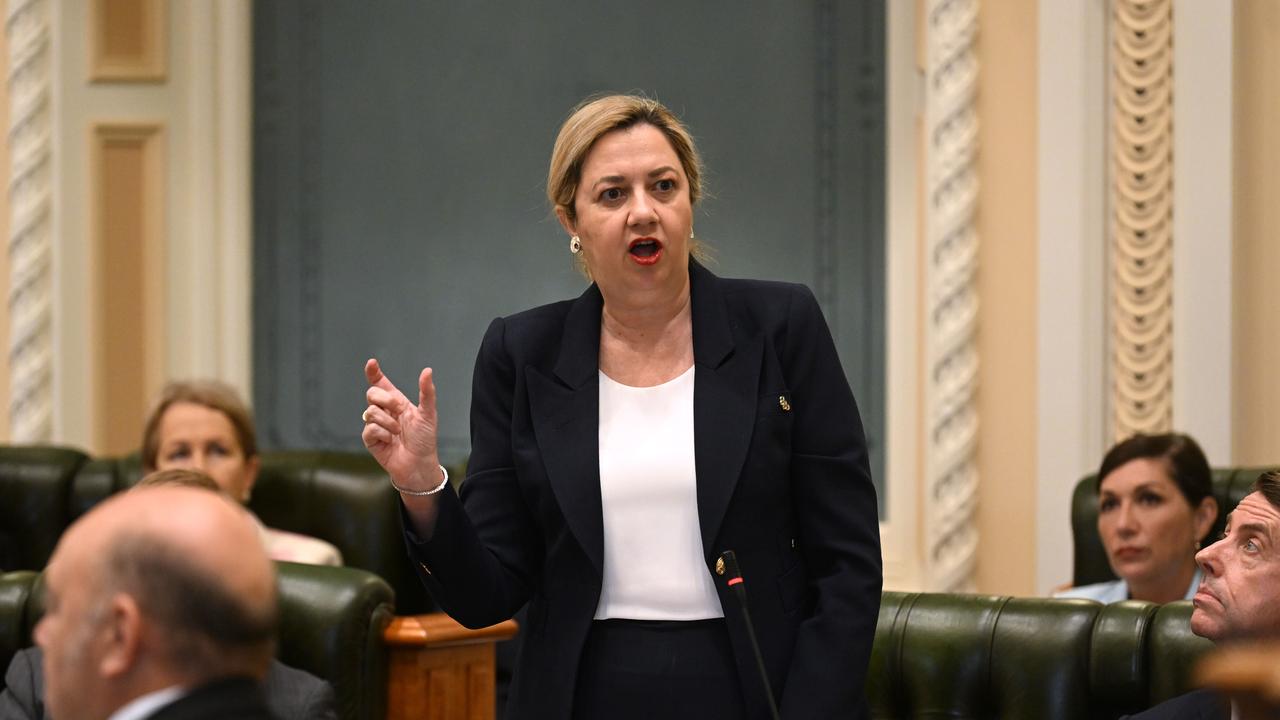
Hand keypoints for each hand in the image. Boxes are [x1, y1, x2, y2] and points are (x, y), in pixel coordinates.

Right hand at [362, 358, 443, 490]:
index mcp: (396, 402)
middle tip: (398, 410)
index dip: (374, 372)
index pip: (381, 383)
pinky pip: (370, 429)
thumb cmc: (425, 439)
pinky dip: (383, 434)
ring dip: (388, 422)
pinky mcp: (370, 439)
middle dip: (385, 399)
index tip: (371, 363)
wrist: (419, 464)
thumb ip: (426, 392)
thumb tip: (427, 370)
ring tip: (398, 432)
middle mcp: (384, 411)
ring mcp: (375, 424)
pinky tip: (390, 441)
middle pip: (372, 393)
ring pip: (370, 411)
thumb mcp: (428, 413)